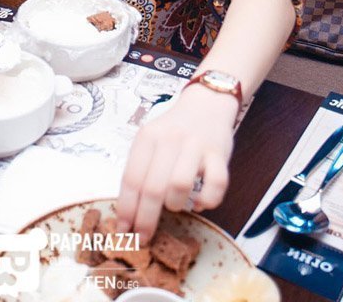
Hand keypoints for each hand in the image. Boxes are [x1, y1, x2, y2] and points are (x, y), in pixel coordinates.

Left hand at [117, 86, 238, 238]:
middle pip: (153, 188)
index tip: (123, 230)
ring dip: (175, 205)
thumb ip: (140, 169)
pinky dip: (207, 201)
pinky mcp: (219, 154)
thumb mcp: (150, 140)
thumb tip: (128, 213)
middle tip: (143, 237)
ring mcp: (196, 146)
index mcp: (147, 138)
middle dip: (145, 219)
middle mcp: (170, 140)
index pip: (131, 179)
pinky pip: (216, 185)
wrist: (206, 104)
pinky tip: (200, 202)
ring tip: (175, 206)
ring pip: (180, 186)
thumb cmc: (173, 130)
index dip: (126, 209)